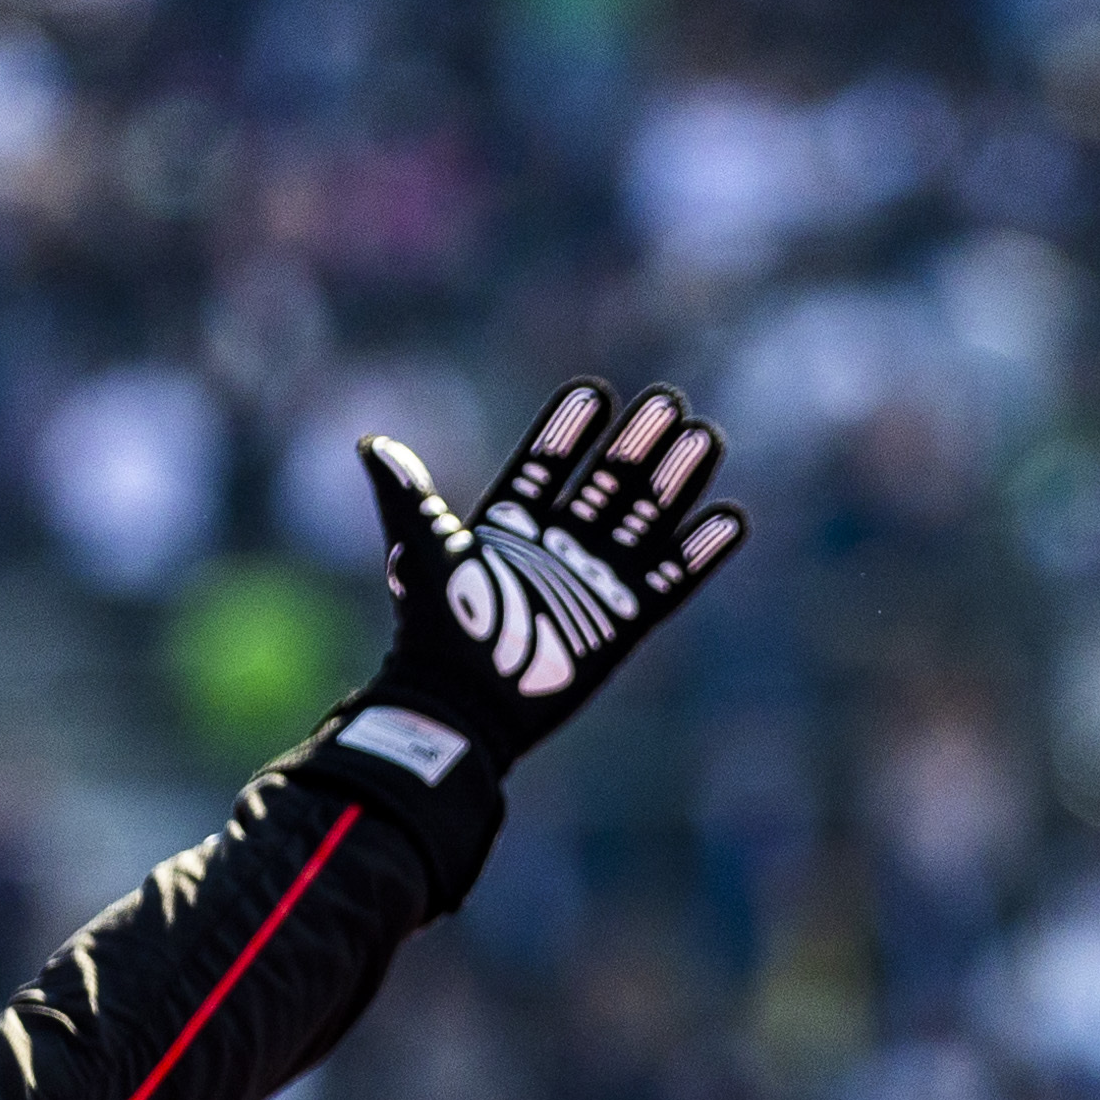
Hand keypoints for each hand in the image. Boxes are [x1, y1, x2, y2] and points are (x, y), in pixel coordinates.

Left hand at [344, 381, 746, 777]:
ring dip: (676, 483)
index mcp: (509, 528)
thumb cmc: (437, 629)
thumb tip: (370, 444)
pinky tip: (729, 518)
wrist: (460, 706)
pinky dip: (700, 555)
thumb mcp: (422, 550)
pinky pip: (670, 582)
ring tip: (706, 438)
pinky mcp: (622, 625)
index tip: (593, 393)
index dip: (567, 431)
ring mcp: (593, 585)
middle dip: (637, 445)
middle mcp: (557, 550)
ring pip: (645, 523)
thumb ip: (408, 495)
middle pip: (607, 485)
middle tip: (669, 403)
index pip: (546, 465)